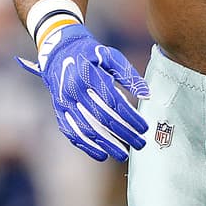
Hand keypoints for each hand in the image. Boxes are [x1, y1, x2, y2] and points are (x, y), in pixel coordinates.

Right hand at [17, 24, 149, 161]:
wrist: (58, 51)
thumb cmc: (90, 53)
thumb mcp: (110, 56)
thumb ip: (129, 75)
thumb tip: (147, 95)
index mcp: (88, 75)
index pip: (113, 102)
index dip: (130, 117)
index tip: (144, 127)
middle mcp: (73, 91)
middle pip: (102, 118)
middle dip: (123, 133)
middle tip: (140, 143)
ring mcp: (64, 103)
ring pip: (87, 129)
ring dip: (107, 144)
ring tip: (124, 154)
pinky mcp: (59, 112)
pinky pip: (72, 133)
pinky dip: (87, 146)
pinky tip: (101, 154)